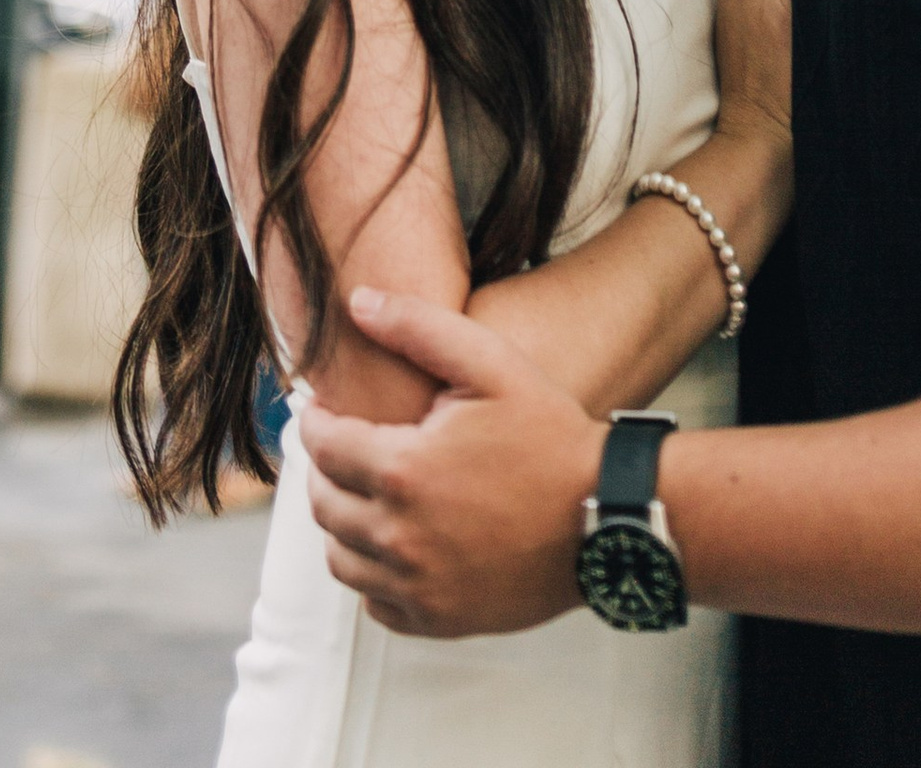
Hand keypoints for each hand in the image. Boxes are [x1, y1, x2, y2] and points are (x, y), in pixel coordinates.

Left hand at [301, 289, 603, 636]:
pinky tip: (396, 544)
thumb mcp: (490, 363)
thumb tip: (357, 302)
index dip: (314, 421)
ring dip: (342, 523)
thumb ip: (417, 327)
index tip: (323, 409)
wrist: (606, 515)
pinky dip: (373, 576)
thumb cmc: (551, 436)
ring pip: (341, 559)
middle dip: (324, 469)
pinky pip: (377, 604)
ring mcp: (419, 587)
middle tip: (344, 447)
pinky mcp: (441, 619)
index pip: (322, 447)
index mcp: (402, 470)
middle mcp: (399, 537)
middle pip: (323, 504)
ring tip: (367, 493)